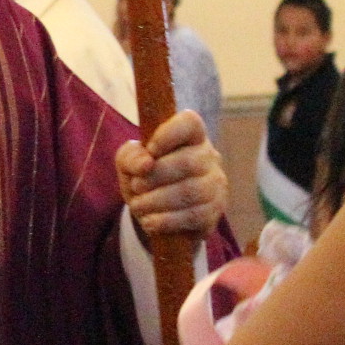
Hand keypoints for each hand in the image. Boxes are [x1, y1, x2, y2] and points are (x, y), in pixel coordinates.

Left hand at [117, 110, 225, 239]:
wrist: (157, 214)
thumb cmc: (146, 178)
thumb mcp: (129, 164)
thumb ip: (131, 157)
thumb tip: (145, 163)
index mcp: (190, 136)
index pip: (190, 123)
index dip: (169, 134)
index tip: (150, 150)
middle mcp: (209, 157)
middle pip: (188, 162)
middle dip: (155, 177)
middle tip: (136, 186)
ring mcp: (216, 185)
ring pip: (191, 191)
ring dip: (157, 201)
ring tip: (138, 206)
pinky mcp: (214, 211)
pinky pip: (193, 216)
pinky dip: (166, 220)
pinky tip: (149, 222)